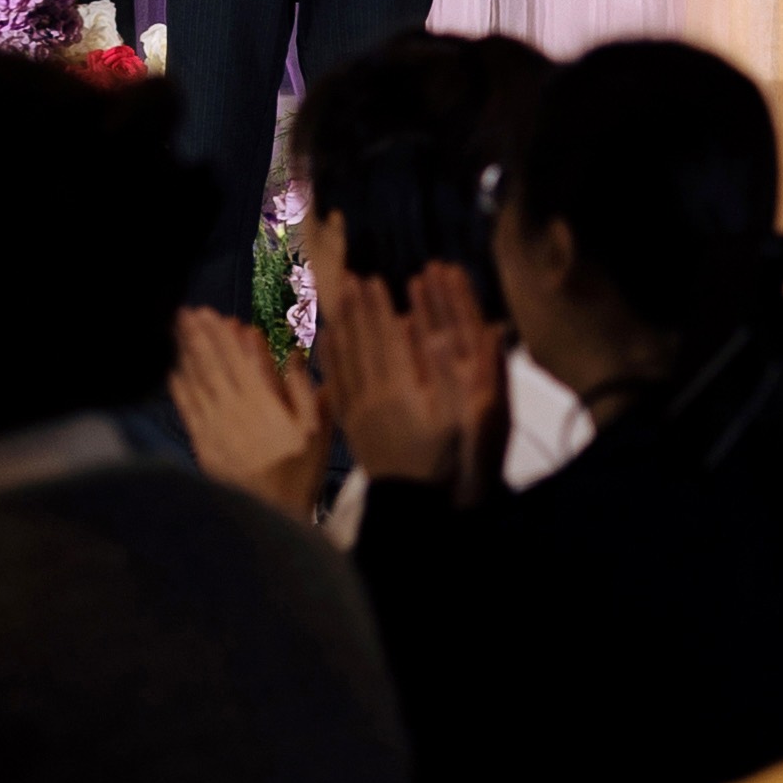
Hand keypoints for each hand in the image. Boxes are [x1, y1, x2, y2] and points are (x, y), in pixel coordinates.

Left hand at [174, 306, 329, 518]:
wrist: (275, 515)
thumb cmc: (300, 472)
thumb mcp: (315, 428)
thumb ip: (302, 388)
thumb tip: (294, 351)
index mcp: (263, 402)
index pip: (239, 360)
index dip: (223, 336)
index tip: (211, 314)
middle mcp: (235, 410)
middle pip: (213, 365)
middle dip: (198, 336)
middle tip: (185, 312)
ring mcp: (215, 427)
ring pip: (197, 382)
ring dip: (185, 353)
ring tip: (174, 328)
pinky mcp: (203, 446)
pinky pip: (187, 410)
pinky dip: (178, 388)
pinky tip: (171, 369)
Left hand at [316, 261, 507, 498]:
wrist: (411, 503)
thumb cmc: (440, 461)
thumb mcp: (456, 420)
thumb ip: (448, 378)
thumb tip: (442, 340)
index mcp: (400, 392)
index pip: (386, 341)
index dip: (378, 310)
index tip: (372, 282)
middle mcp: (374, 397)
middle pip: (362, 344)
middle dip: (357, 310)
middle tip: (350, 279)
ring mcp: (357, 412)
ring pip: (344, 360)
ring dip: (342, 326)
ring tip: (337, 299)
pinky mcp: (349, 425)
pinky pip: (333, 386)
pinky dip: (329, 360)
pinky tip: (325, 340)